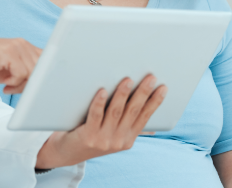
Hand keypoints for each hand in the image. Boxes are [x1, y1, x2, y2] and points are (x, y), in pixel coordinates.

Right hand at [0, 37, 41, 93]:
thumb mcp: (9, 70)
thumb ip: (25, 72)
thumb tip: (39, 84)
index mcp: (25, 47)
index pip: (46, 62)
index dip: (41, 77)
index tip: (32, 88)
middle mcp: (23, 44)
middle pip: (41, 69)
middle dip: (30, 84)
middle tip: (15, 88)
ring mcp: (16, 47)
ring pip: (33, 72)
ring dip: (21, 85)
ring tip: (8, 86)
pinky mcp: (9, 53)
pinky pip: (22, 73)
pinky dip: (14, 83)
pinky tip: (4, 84)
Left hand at [35, 75, 167, 168]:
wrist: (67, 153)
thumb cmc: (92, 136)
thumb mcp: (113, 135)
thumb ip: (128, 125)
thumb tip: (150, 118)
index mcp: (128, 139)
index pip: (145, 117)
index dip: (155, 102)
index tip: (163, 88)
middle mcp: (118, 140)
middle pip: (133, 112)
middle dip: (143, 93)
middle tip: (150, 77)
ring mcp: (103, 139)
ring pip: (115, 112)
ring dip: (122, 95)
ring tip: (128, 80)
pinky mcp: (88, 136)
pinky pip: (95, 116)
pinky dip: (99, 103)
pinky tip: (102, 91)